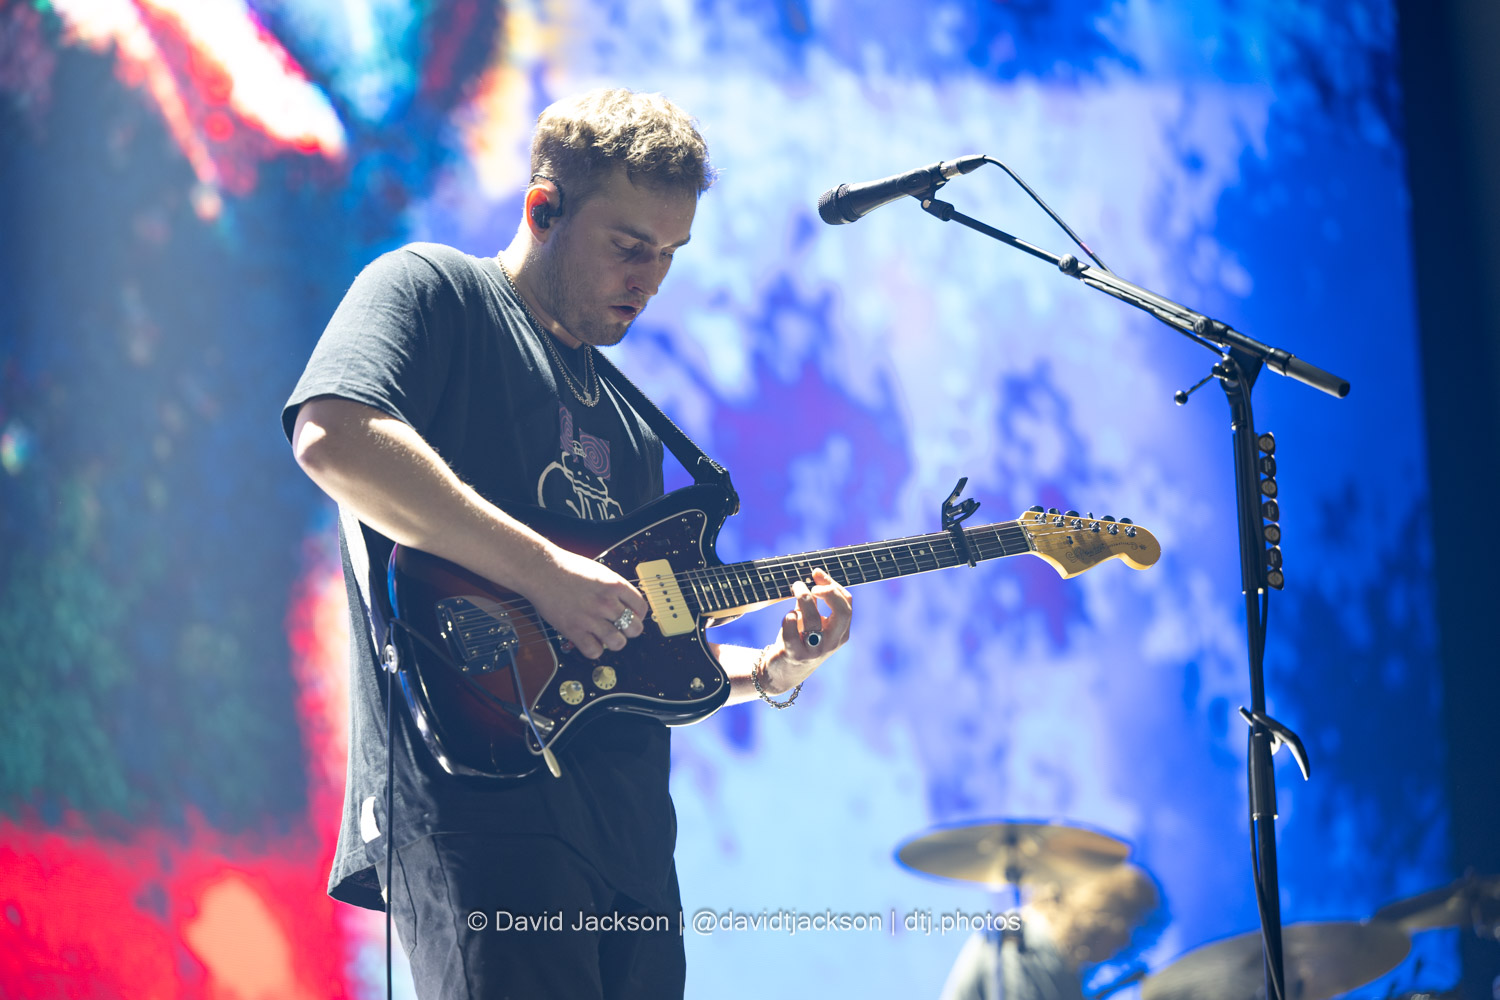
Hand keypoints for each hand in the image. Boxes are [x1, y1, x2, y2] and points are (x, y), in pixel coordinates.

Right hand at [522, 545, 646, 659]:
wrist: (541, 570)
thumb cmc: (567, 568)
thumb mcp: (600, 572)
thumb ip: (615, 588)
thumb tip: (627, 605)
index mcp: (615, 585)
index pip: (641, 608)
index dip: (639, 615)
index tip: (634, 617)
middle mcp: (605, 602)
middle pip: (634, 628)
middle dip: (630, 630)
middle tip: (622, 628)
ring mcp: (590, 617)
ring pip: (618, 643)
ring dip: (615, 642)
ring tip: (607, 636)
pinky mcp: (574, 629)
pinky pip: (594, 651)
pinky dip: (595, 649)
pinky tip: (590, 641)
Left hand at [762, 568, 851, 691]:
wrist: (783, 672)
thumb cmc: (799, 640)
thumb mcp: (810, 620)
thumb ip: (813, 601)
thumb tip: (814, 575)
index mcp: (841, 631)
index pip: (846, 603)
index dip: (832, 584)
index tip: (816, 573)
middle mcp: (832, 641)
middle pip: (842, 612)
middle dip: (829, 593)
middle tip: (813, 586)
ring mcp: (815, 650)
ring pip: (814, 620)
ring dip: (803, 599)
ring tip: (795, 588)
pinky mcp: (796, 655)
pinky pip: (792, 633)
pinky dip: (789, 619)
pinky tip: (788, 616)